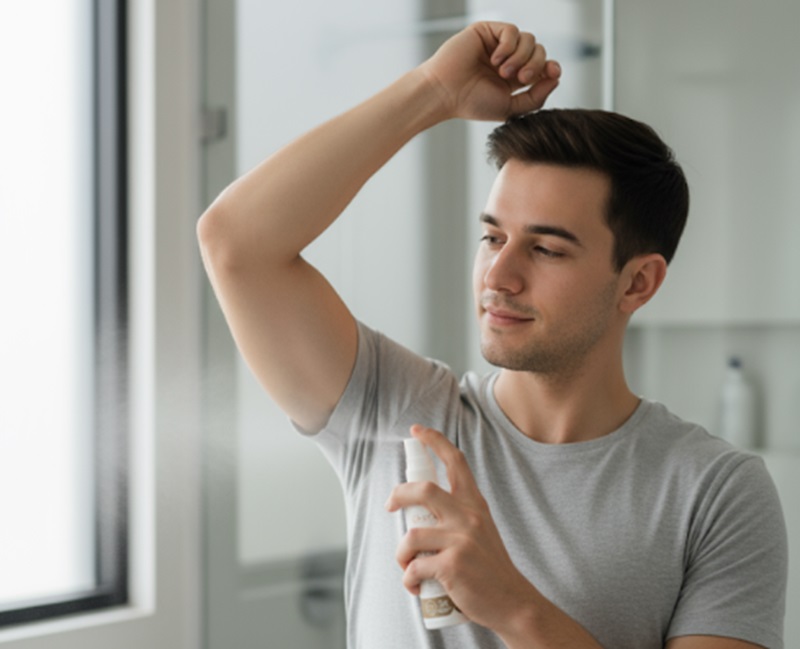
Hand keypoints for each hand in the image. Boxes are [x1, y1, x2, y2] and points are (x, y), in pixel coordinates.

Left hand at [385, 424, 537, 634]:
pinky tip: (416, 587)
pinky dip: (409, 579)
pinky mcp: (452, 565)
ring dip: (401, 555)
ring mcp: (461, 540)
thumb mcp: (481, 530)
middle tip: (389, 505)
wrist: (513, 602)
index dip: (435, 441)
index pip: (456, 462)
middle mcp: (469, 517)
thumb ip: (459, 516)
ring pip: (410, 536)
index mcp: (475, 505)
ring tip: (408, 567)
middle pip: (423, 490)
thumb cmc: (489, 569)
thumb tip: (419, 513)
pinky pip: (414, 567)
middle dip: (398, 495)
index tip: (416, 430)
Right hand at [418, 21, 561, 121]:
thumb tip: (556, 79)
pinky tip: (495, 60)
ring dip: (521, 57)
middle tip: (520, 79)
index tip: (553, 72)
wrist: (446, 94)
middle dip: (535, 64)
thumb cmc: (472, 103)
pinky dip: (508, 46)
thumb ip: (535, 98)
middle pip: (539, 51)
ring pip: (528, 39)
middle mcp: (508, 59)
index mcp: (514, 77)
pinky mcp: (487, 31)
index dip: (551, 66)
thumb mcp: (510, 107)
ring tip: (503, 72)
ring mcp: (497, 44)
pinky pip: (510, 31)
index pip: (542, 65)